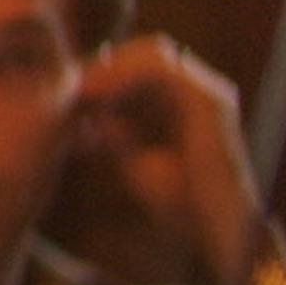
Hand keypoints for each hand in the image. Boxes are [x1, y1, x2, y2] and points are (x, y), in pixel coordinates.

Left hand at [69, 34, 261, 284]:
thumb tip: (87, 120)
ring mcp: (208, 92)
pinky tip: (97, 93)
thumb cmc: (182, 209)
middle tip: (65, 84)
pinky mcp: (210, 101)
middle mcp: (199, 90)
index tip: (65, 92)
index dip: (101, 72)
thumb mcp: (136, 165)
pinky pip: (165, 70)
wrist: (219, 233)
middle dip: (103, 64)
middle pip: (143, 51)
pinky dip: (127, 75)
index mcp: (183, 103)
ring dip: (112, 65)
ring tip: (78, 87)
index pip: (139, 65)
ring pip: (153, 52)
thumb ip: (116, 138)